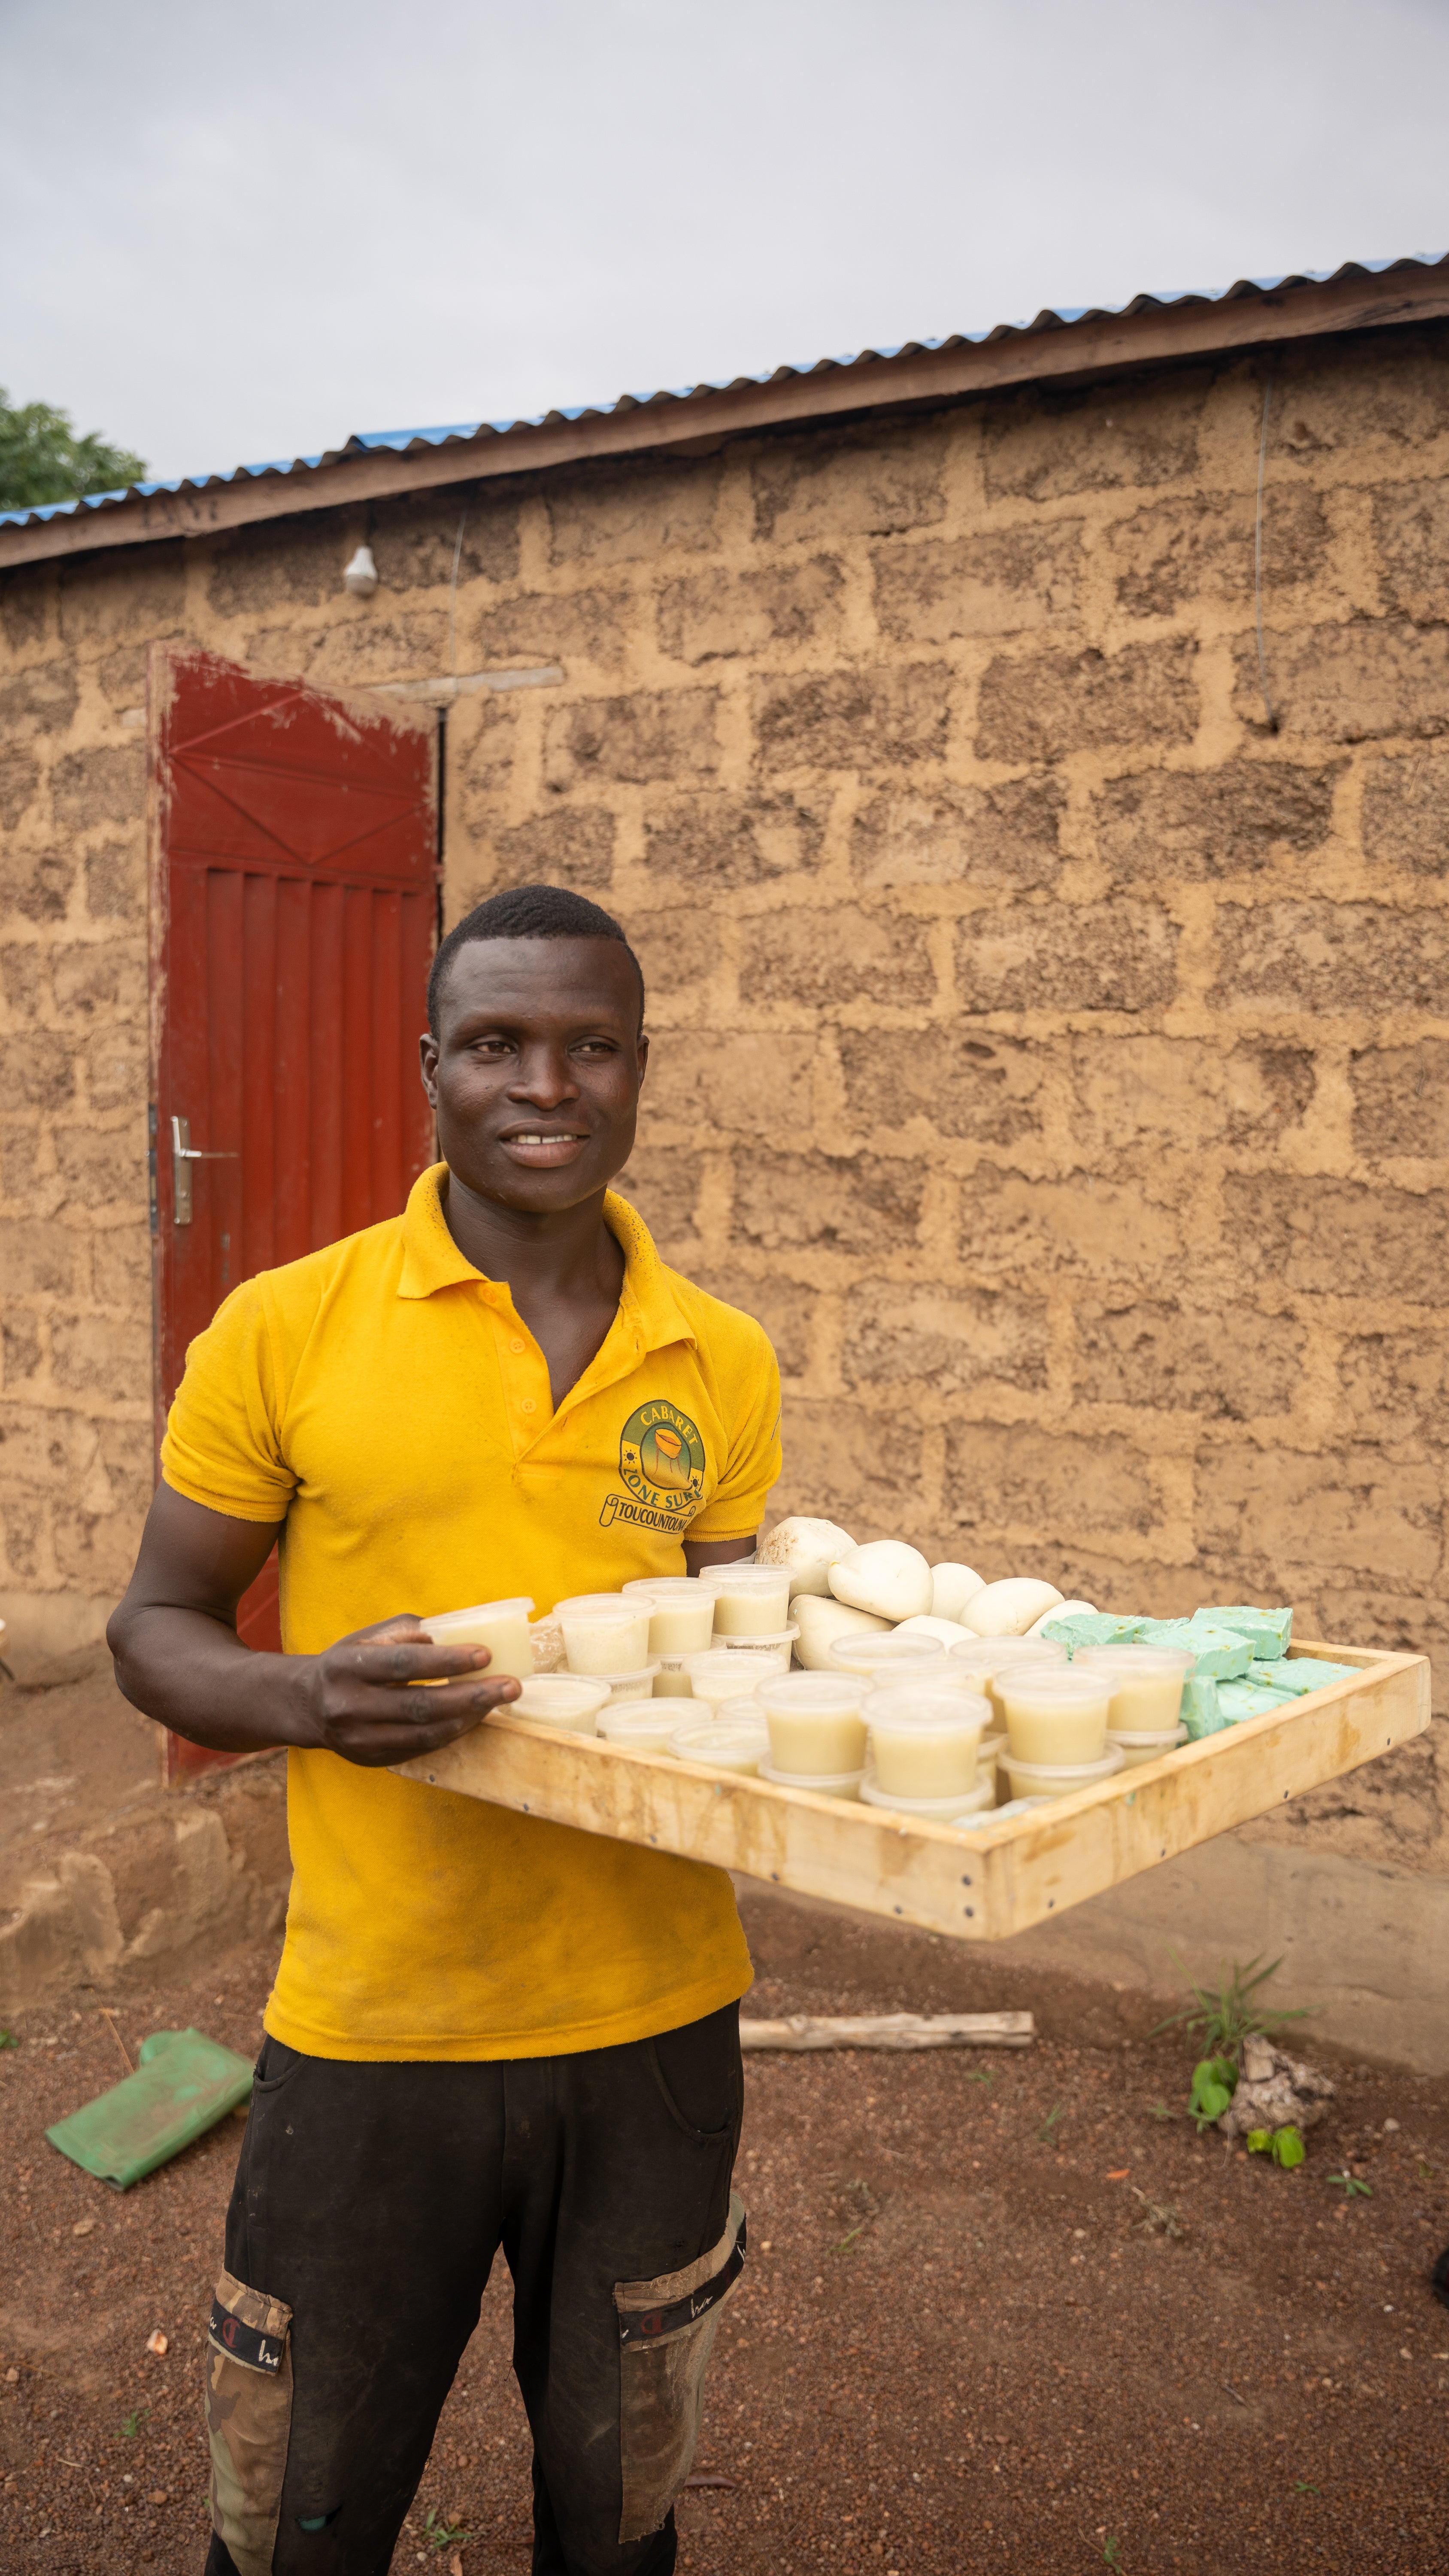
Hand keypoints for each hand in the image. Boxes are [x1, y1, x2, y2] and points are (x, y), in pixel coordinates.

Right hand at [290, 1615, 522, 1767]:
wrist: (309, 1705)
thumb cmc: (351, 1661)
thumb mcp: (370, 1637)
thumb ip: (410, 1632)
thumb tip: (457, 1633)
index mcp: (346, 1667)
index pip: (403, 1664)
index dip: (447, 1661)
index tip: (486, 1655)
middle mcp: (348, 1706)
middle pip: (420, 1705)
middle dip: (471, 1696)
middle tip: (511, 1686)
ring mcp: (359, 1739)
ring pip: (424, 1734)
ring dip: (468, 1718)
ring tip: (499, 1701)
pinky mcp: (371, 1760)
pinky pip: (420, 1749)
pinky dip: (451, 1733)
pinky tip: (473, 1718)